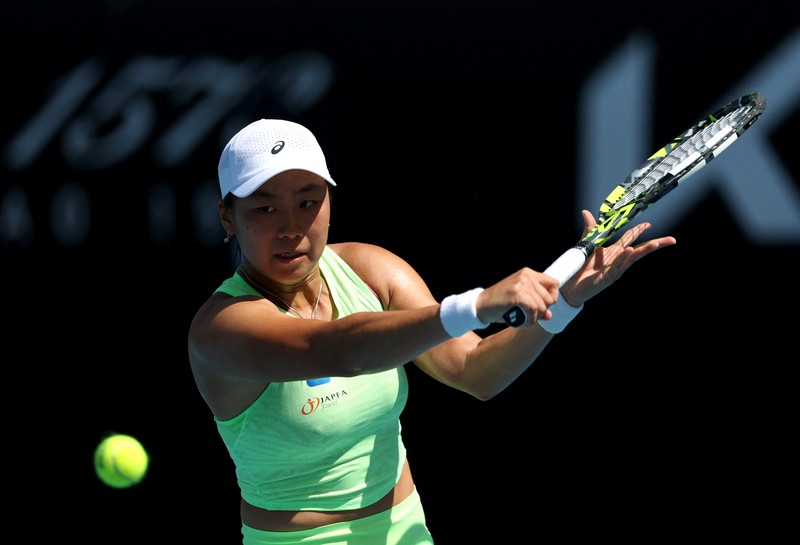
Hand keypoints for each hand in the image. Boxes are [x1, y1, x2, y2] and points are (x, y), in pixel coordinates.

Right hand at [476, 268, 560, 326]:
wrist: (480, 305)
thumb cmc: (500, 304)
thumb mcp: (520, 300)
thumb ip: (536, 304)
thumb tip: (549, 315)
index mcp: (528, 273)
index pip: (554, 284)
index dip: (551, 298)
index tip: (541, 307)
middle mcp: (526, 276)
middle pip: (550, 298)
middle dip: (542, 311)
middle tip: (529, 316)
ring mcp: (521, 284)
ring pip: (542, 306)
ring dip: (535, 318)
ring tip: (524, 320)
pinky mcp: (517, 293)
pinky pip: (534, 310)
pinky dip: (530, 320)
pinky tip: (523, 322)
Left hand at [560, 210, 676, 305]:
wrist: (571, 285)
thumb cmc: (581, 267)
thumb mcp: (587, 245)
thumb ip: (590, 230)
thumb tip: (586, 212)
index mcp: (614, 251)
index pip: (630, 238)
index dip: (639, 230)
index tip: (649, 224)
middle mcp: (618, 259)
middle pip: (639, 249)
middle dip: (656, 244)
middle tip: (671, 240)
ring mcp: (615, 269)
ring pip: (633, 258)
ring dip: (645, 250)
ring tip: (656, 244)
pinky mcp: (608, 276)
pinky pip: (618, 266)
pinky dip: (624, 258)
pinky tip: (630, 251)